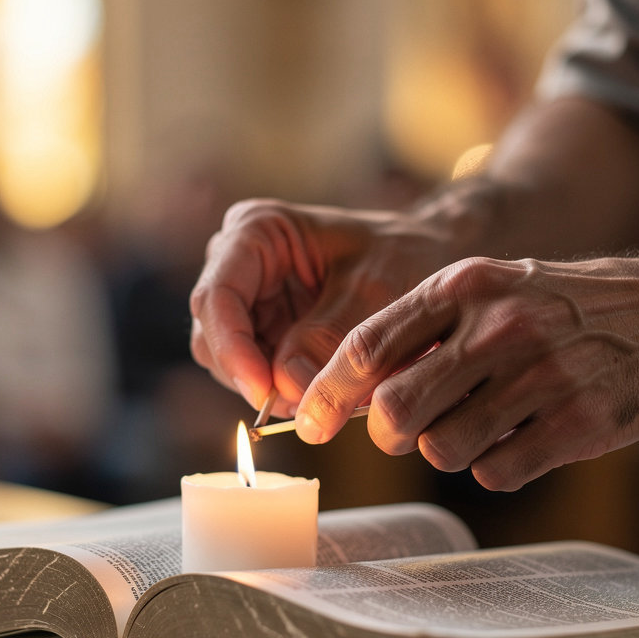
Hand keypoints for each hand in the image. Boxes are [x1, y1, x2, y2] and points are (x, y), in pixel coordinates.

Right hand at [189, 198, 449, 413]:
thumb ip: (329, 336)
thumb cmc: (403, 256)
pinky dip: (279, 391)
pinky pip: (253, 374)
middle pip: (213, 336)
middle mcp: (237, 263)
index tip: (263, 393)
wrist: (426, 259)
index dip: (233, 350)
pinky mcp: (260, 332)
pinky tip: (318, 392)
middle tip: (302, 407)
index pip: (217, 297)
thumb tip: (284, 388)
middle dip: (251, 376)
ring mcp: (246, 301)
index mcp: (256, 231)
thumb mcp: (375, 290)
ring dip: (266, 389)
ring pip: (228, 363)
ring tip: (322, 398)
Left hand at [295, 253, 638, 490]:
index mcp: (463, 287)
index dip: (326, 393)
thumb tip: (348, 394)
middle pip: (396, 412)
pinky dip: (497, 466)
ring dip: (449, 449)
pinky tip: (524, 437)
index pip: (367, 347)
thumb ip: (420, 333)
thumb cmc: (556, 308)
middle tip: (406, 432)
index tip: (308, 424)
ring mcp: (541, 376)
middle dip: (389, 435)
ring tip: (485, 422)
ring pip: (442, 450)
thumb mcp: (487, 291)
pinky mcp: (578, 423)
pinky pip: (495, 473)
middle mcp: (498, 327)